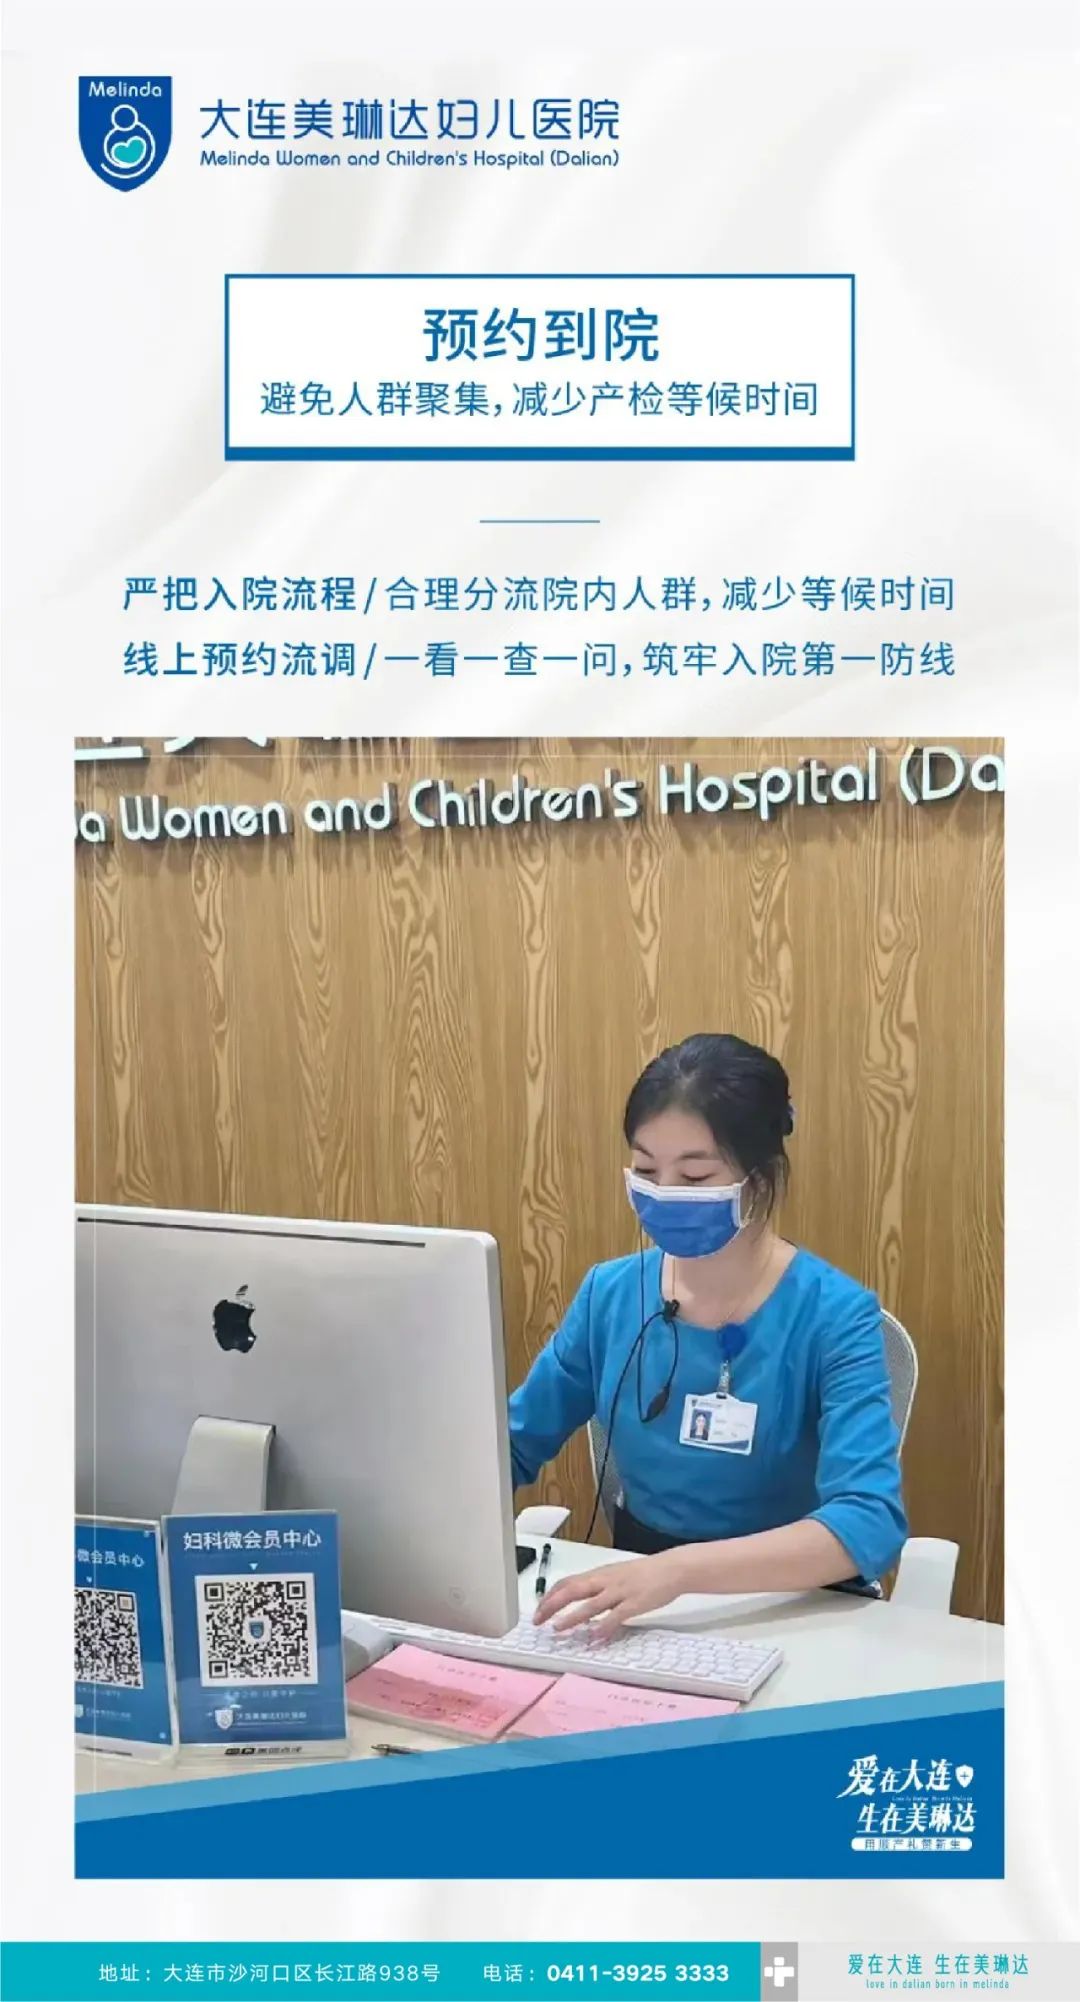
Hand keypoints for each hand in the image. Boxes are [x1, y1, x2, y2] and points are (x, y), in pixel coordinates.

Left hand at [533, 1550, 690, 1641]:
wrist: (672, 1568)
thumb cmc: (643, 1573)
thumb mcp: (616, 1576)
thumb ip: (598, 1588)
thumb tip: (579, 1603)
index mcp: (599, 1574)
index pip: (567, 1582)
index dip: (550, 1595)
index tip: (538, 1609)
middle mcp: (605, 1581)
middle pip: (572, 1590)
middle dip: (552, 1605)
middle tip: (538, 1621)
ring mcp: (620, 1592)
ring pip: (590, 1604)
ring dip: (572, 1617)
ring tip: (558, 1628)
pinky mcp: (635, 1603)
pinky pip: (616, 1616)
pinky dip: (604, 1626)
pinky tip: (595, 1637)